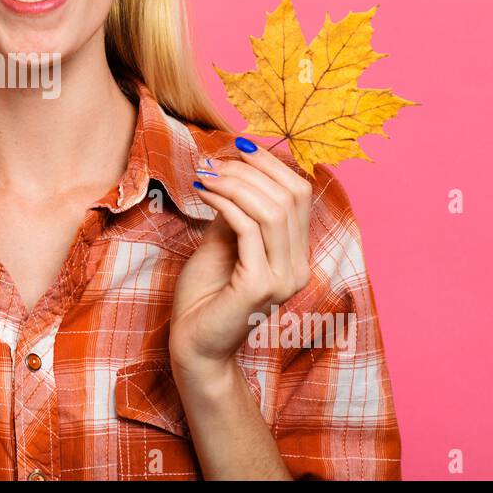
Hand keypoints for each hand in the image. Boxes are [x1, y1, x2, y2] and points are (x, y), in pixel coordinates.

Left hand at [169, 140, 313, 372]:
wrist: (193, 344)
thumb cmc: (205, 295)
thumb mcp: (224, 242)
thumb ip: (237, 211)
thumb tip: (235, 169)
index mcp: (295, 255)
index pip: (299, 195)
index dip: (271, 164)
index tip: (237, 147)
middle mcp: (298, 267)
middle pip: (290, 196)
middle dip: (250, 170)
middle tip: (213, 161)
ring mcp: (283, 279)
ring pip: (272, 210)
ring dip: (235, 183)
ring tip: (205, 175)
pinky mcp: (260, 286)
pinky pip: (248, 229)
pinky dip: (225, 203)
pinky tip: (204, 194)